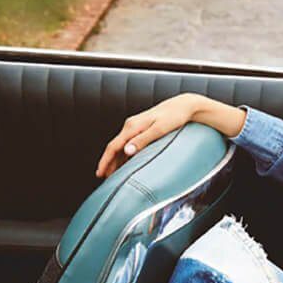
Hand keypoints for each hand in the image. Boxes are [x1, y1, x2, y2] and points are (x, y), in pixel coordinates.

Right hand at [95, 94, 245, 178]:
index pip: (113, 146)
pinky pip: (128, 143)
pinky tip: (125, 163)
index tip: (100, 173)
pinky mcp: (141, 128)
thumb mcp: (159, 130)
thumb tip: (127, 151)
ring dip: (115, 159)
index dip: (105, 161)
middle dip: (107, 162)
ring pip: (120, 146)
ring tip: (112, 174)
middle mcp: (130, 126)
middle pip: (114, 147)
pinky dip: (123, 154)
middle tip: (103, 177)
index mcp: (132, 127)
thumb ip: (143, 140)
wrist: (183, 106)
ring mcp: (135, 126)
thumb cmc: (174, 117)